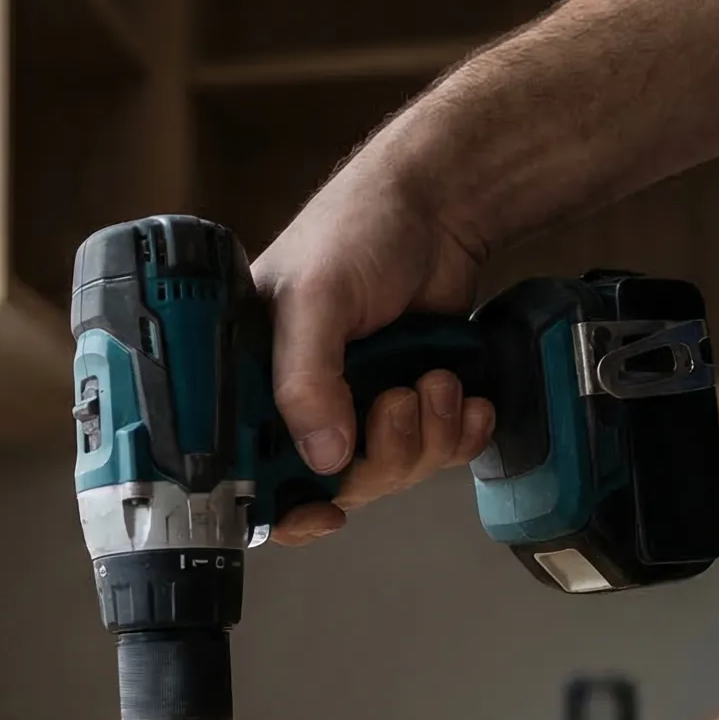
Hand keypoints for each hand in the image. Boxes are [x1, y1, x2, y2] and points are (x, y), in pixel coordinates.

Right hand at [251, 161, 497, 545]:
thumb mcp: (315, 297)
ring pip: (392, 472)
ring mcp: (360, 405)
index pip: (251, 472)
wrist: (440, 205)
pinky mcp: (413, 402)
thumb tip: (323, 458)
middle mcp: (303, 401)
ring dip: (427, 437)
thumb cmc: (355, 230)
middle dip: (383, 455)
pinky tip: (467, 399)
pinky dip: (460, 435)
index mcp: (253, 381)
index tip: (322, 513)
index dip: (284, 507)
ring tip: (438, 381)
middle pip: (335, 484)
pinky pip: (436, 454)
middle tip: (399, 403)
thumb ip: (307, 379)